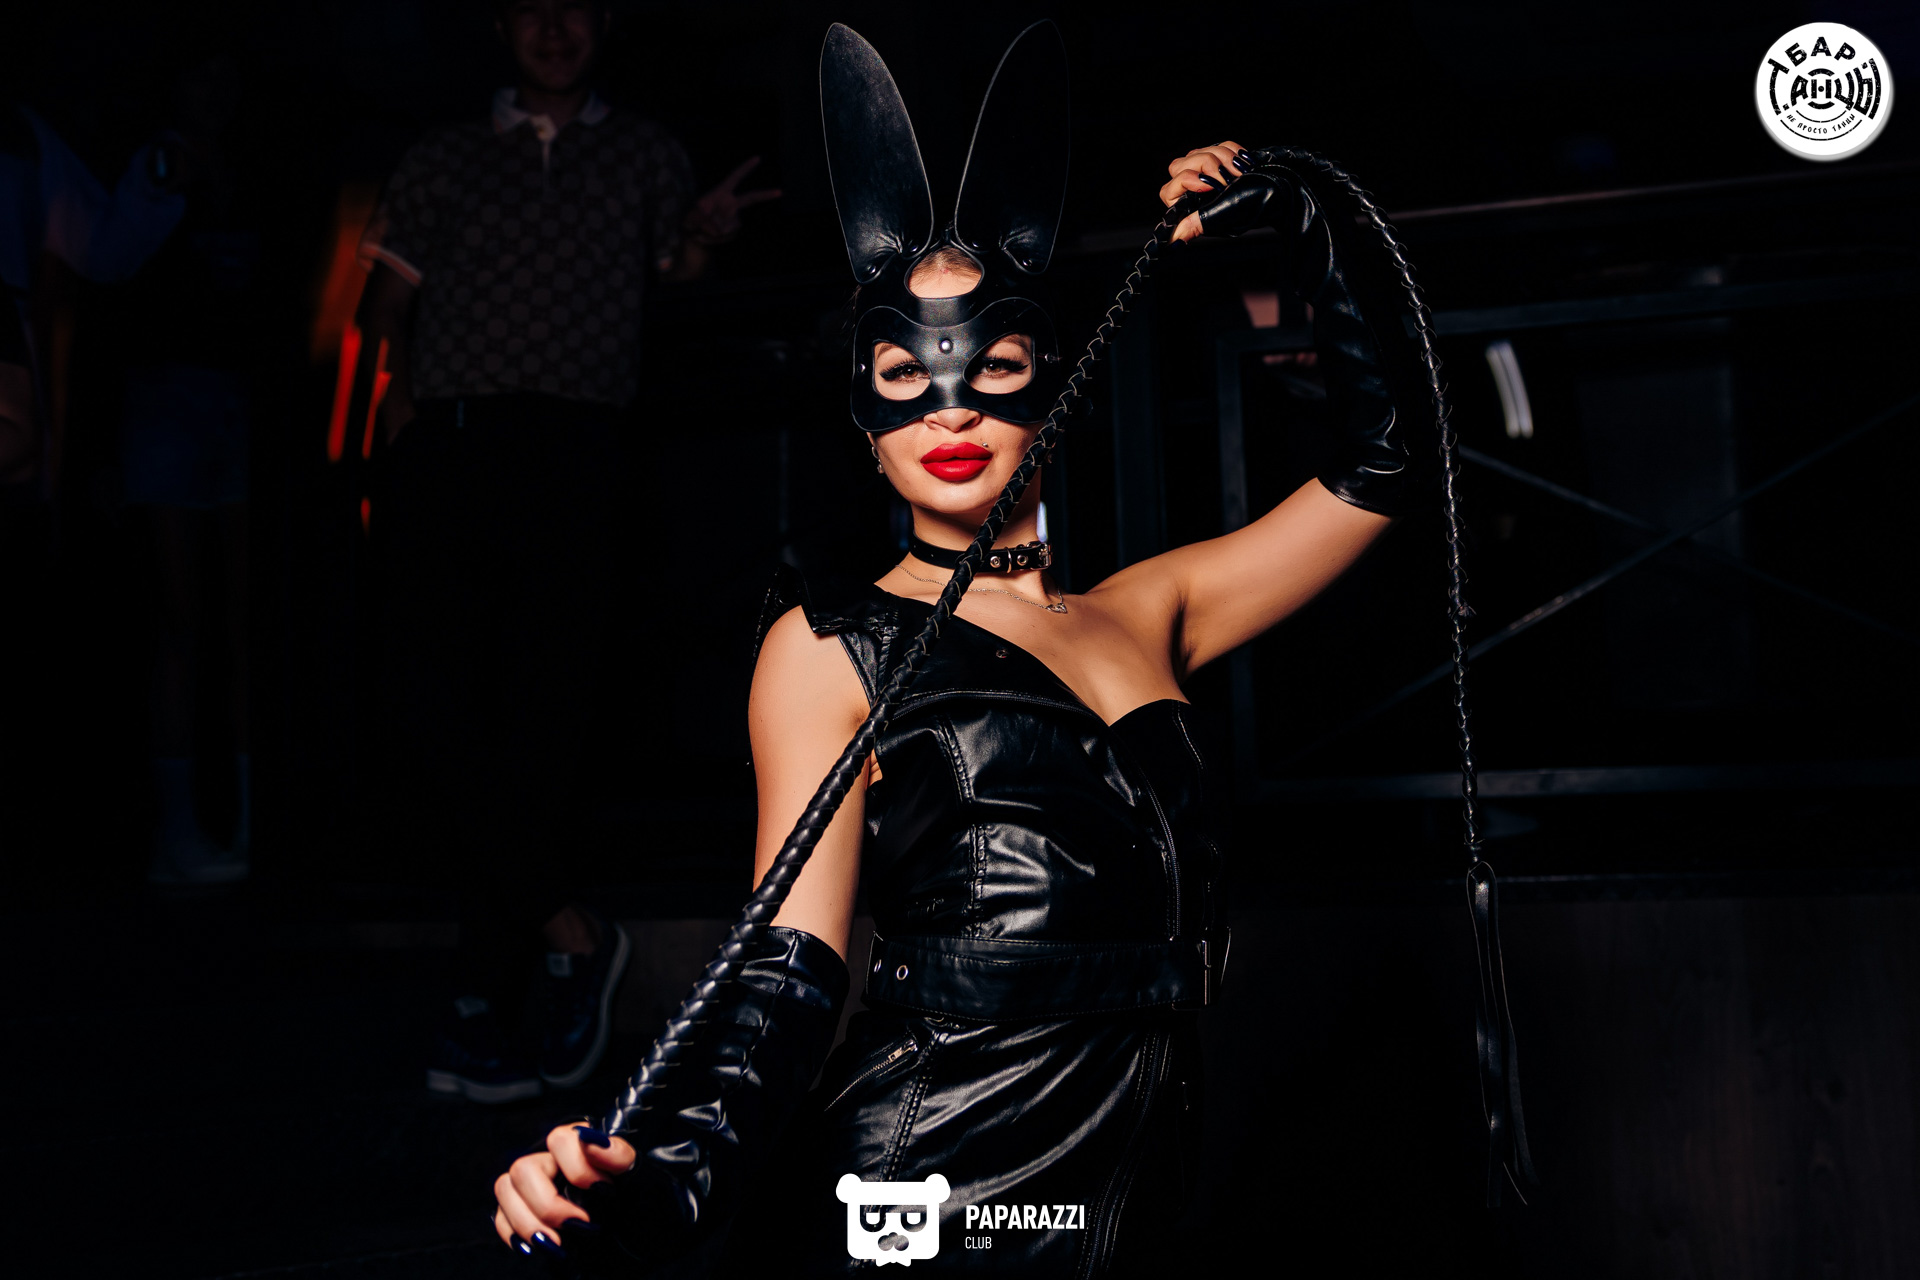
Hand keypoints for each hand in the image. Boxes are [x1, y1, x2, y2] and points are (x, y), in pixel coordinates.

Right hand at [492, 1122, 635, 1255]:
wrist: (642, 1242)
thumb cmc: (644, 1206)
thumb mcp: (643, 1181)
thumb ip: (621, 1157)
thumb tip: (592, 1140)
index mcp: (580, 1145)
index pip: (560, 1140)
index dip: (578, 1167)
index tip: (603, 1191)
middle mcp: (552, 1161)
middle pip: (524, 1169)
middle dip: (548, 1204)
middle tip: (579, 1225)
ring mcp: (534, 1187)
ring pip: (506, 1190)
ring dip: (527, 1222)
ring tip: (557, 1244)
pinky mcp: (523, 1213)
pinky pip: (502, 1217)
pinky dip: (514, 1234)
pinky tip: (537, 1248)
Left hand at [684, 155, 782, 245]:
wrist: (693, 235)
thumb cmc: (691, 220)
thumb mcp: (692, 216)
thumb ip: (704, 219)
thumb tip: (716, 226)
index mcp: (721, 192)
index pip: (735, 178)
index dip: (745, 168)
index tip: (758, 159)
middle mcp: (731, 204)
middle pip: (750, 198)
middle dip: (765, 195)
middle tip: (780, 191)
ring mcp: (735, 217)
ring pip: (728, 225)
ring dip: (712, 231)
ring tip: (700, 230)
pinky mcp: (734, 230)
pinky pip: (726, 235)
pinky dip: (713, 239)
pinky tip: (705, 237)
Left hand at [1159, 140, 1251, 241]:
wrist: (1271, 197)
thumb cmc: (1244, 211)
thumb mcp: (1215, 219)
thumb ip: (1193, 225)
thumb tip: (1175, 240)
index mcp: (1182, 204)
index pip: (1169, 189)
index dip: (1188, 181)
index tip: (1210, 185)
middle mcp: (1189, 185)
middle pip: (1179, 165)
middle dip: (1205, 164)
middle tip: (1225, 176)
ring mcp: (1203, 168)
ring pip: (1199, 152)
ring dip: (1223, 158)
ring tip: (1240, 173)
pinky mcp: (1220, 157)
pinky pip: (1219, 145)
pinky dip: (1232, 150)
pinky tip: (1243, 163)